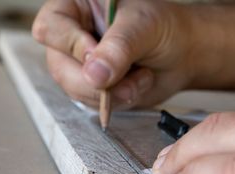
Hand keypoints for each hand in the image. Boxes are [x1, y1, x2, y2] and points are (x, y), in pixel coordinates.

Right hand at [32, 0, 194, 108]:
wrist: (183, 55)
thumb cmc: (165, 28)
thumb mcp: (143, 27)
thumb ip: (118, 48)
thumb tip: (93, 75)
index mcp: (78, 7)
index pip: (50, 26)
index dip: (72, 45)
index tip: (98, 54)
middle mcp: (73, 36)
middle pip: (59, 66)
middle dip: (96, 80)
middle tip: (126, 75)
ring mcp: (80, 64)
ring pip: (75, 89)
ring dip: (111, 93)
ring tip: (140, 77)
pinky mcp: (92, 87)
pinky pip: (91, 103)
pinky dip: (116, 101)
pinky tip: (135, 85)